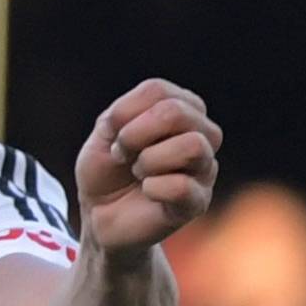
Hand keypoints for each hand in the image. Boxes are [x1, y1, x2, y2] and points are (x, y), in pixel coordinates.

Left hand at [72, 79, 222, 257]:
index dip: (124, 113)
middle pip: (177, 112)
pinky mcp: (198, 201)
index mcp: (182, 109)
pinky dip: (154, 188)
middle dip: (135, 134)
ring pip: (193, 146)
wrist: (100, 215)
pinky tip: (148, 193)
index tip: (113, 135)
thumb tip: (147, 118)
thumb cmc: (107, 169)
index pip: (158, 91)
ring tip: (139, 173)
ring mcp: (205, 168)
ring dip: (150, 160)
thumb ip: (123, 114)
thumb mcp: (103, 133)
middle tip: (122, 154)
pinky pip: (183, 186)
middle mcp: (202, 134)